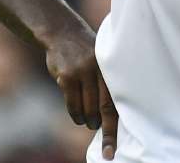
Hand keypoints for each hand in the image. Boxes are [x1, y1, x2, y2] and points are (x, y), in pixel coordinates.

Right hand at [44, 29, 117, 159]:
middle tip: (106, 144)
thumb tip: (113, 115)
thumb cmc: (86, 51)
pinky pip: (72, 104)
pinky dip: (75, 114)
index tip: (114, 148)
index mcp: (112, 66)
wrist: (62, 31)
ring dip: (88, 120)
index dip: (116, 127)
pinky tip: (78, 117)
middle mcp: (99, 69)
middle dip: (105, 131)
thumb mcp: (102, 61)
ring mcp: (82, 72)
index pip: (118, 101)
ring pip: (86, 109)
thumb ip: (107, 83)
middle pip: (104, 108)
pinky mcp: (66, 76)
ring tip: (89, 123)